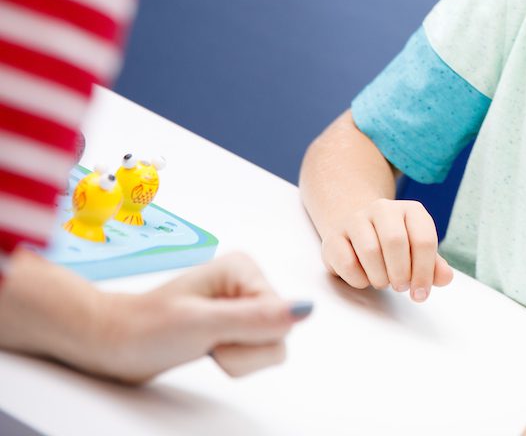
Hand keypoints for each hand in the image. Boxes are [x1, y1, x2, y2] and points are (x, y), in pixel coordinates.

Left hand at [97, 252, 307, 382]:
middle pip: (279, 334)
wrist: (113, 344)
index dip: (247, 339)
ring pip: (270, 347)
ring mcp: (243, 305)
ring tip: (203, 344)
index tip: (211, 333)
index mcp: (245, 269)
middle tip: (205, 340)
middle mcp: (249, 283)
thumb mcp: (203, 324)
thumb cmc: (146, 329)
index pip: (281, 319)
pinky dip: (234, 361)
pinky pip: (257, 354)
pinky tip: (207, 349)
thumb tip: (305, 309)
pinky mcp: (236, 324)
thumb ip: (256, 318)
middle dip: (242, 350)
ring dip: (237, 358)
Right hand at [319, 198, 453, 301]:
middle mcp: (383, 208)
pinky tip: (364, 278)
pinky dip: (358, 279)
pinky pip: (346, 262)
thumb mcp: (417, 251)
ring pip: (369, 251)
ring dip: (379, 277)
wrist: (357, 229)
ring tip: (383, 281)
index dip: (424, 271)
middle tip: (400, 287)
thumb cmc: (394, 246)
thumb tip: (445, 278)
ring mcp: (356, 219)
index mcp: (411, 210)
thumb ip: (433, 265)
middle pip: (395, 242)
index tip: (421, 293)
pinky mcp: (334, 236)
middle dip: (401, 273)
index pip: (423, 239)